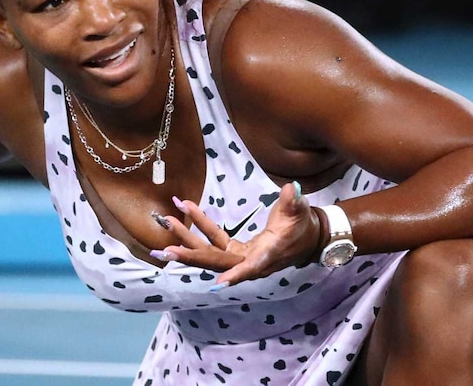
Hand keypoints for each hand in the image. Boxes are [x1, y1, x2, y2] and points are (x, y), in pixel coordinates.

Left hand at [153, 182, 322, 288]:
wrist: (307, 238)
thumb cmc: (304, 226)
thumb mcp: (300, 212)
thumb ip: (293, 202)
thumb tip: (290, 189)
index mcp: (266, 255)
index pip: (250, 267)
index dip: (236, 275)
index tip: (219, 283)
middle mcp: (249, 261)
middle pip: (216, 261)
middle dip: (191, 255)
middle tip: (165, 250)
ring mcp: (239, 257)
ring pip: (209, 252)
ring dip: (186, 238)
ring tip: (167, 221)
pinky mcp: (234, 251)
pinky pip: (212, 241)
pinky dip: (197, 227)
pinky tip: (182, 213)